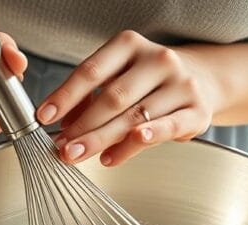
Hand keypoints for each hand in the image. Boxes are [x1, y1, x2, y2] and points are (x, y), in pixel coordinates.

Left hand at [37, 30, 219, 166]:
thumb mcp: (117, 77)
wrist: (203, 78)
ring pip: (134, 117)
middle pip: (112, 98)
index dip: (65, 96)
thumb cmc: (148, 81)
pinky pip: (164, 129)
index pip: (91, 71)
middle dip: (82, 126)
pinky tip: (115, 155)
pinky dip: (137, 144)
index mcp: (130, 45)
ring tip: (78, 154)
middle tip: (61, 147)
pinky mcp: (196, 110)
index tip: (44, 116)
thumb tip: (61, 125)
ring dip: (102, 139)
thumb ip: (88, 98)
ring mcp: (180, 84)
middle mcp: (158, 59)